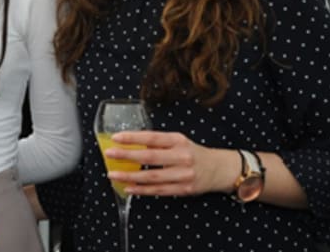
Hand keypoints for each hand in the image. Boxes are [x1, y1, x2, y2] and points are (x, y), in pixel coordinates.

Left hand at [104, 131, 237, 196]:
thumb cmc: (194, 153)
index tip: (116, 138)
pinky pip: (159, 191)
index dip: (133, 138)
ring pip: (152, 177)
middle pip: (150, 157)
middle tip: (110, 154)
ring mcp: (184, 174)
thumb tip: (132, 145)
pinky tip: (128, 188)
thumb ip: (159, 143)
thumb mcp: (179, 142)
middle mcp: (182, 157)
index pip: (152, 138)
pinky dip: (142, 190)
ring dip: (130, 177)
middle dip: (127, 156)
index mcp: (179, 141)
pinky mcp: (184, 189)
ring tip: (113, 175)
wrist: (220, 169)